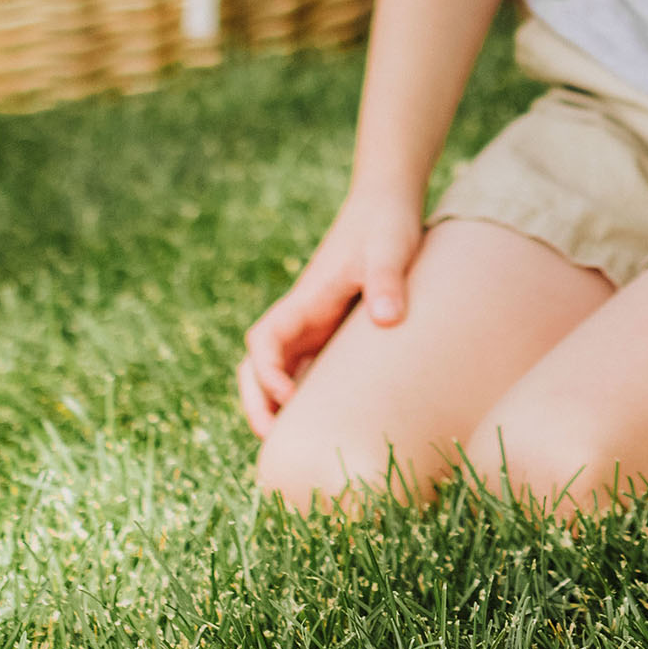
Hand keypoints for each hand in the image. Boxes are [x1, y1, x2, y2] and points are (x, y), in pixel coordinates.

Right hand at [235, 181, 425, 436]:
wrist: (387, 204)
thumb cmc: (385, 224)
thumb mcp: (390, 249)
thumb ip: (386, 280)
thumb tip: (384, 318)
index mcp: (306, 301)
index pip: (264, 341)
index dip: (267, 373)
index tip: (288, 396)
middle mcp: (303, 317)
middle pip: (259, 365)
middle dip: (257, 401)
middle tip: (273, 440)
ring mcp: (315, 325)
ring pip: (279, 371)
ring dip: (276, 404)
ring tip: (293, 444)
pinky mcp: (334, 331)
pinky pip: (309, 369)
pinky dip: (305, 397)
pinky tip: (325, 425)